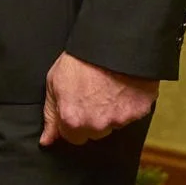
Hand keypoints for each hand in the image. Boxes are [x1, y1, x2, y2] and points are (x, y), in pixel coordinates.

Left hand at [40, 52, 157, 146]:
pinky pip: (133, 114)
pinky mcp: (139, 111)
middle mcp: (96, 125)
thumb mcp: (54, 83)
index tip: (78, 107)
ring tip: (109, 88)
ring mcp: (119, 120)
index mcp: (73, 120)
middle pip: (95, 133)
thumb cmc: (81, 59)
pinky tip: (124, 88)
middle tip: (95, 95)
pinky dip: (130, 104)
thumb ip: (51, 115)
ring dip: (112, 112)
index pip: (73, 138)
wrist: (112, 43)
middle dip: (94, 119)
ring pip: (114, 125)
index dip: (74, 121)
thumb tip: (46, 141)